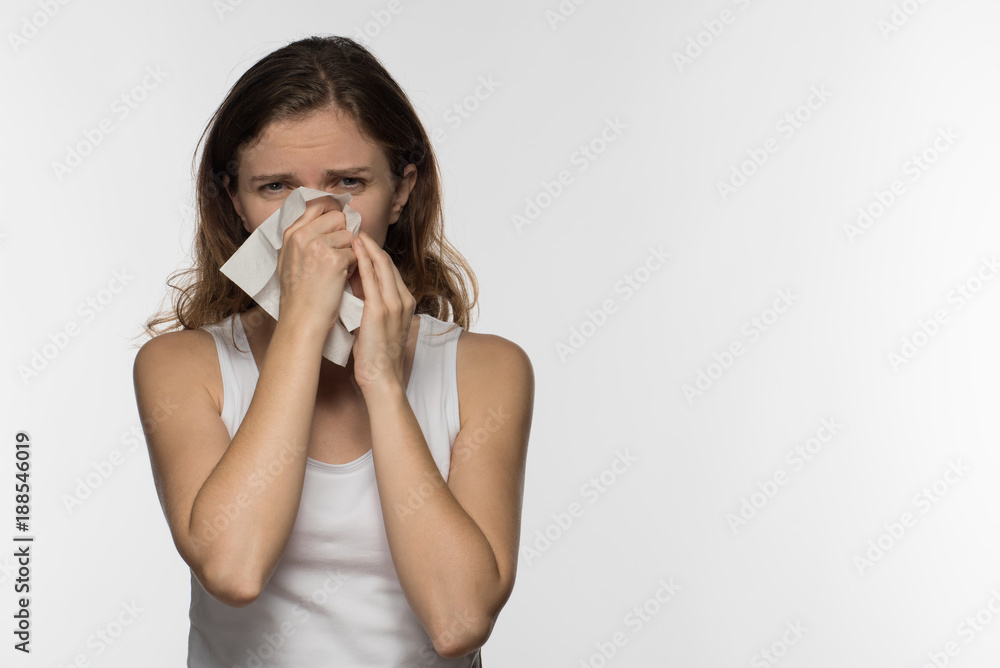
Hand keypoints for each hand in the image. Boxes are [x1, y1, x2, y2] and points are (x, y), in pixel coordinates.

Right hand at [275, 196, 357, 333]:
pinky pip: (356, 253)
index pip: (317, 204)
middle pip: (338, 217)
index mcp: (292, 233)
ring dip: (350, 251)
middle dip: (343, 233)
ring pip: (349, 235)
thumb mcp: (289, 259)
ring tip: (337, 269)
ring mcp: (318, 246)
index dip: (332, 210)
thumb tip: (325, 220)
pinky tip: (341, 278)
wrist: (301, 319)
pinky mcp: (335, 259)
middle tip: (338, 252)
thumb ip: (303, 238)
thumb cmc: (298, 294)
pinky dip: (353, 266)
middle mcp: (303, 235)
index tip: (339, 220)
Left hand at [350, 232, 415, 395]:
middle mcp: (403, 300)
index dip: (376, 254)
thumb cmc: (376, 356)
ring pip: (382, 266)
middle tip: (356, 229)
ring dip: (367, 247)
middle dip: (372, 245)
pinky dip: (364, 262)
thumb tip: (355, 288)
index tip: (362, 241)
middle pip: (388, 263)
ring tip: (354, 233)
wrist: (382, 378)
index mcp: (405, 303)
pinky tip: (354, 251)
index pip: (390, 270)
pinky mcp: (380, 311)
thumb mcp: (378, 325)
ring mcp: (394, 304)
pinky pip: (372, 279)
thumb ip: (371, 305)